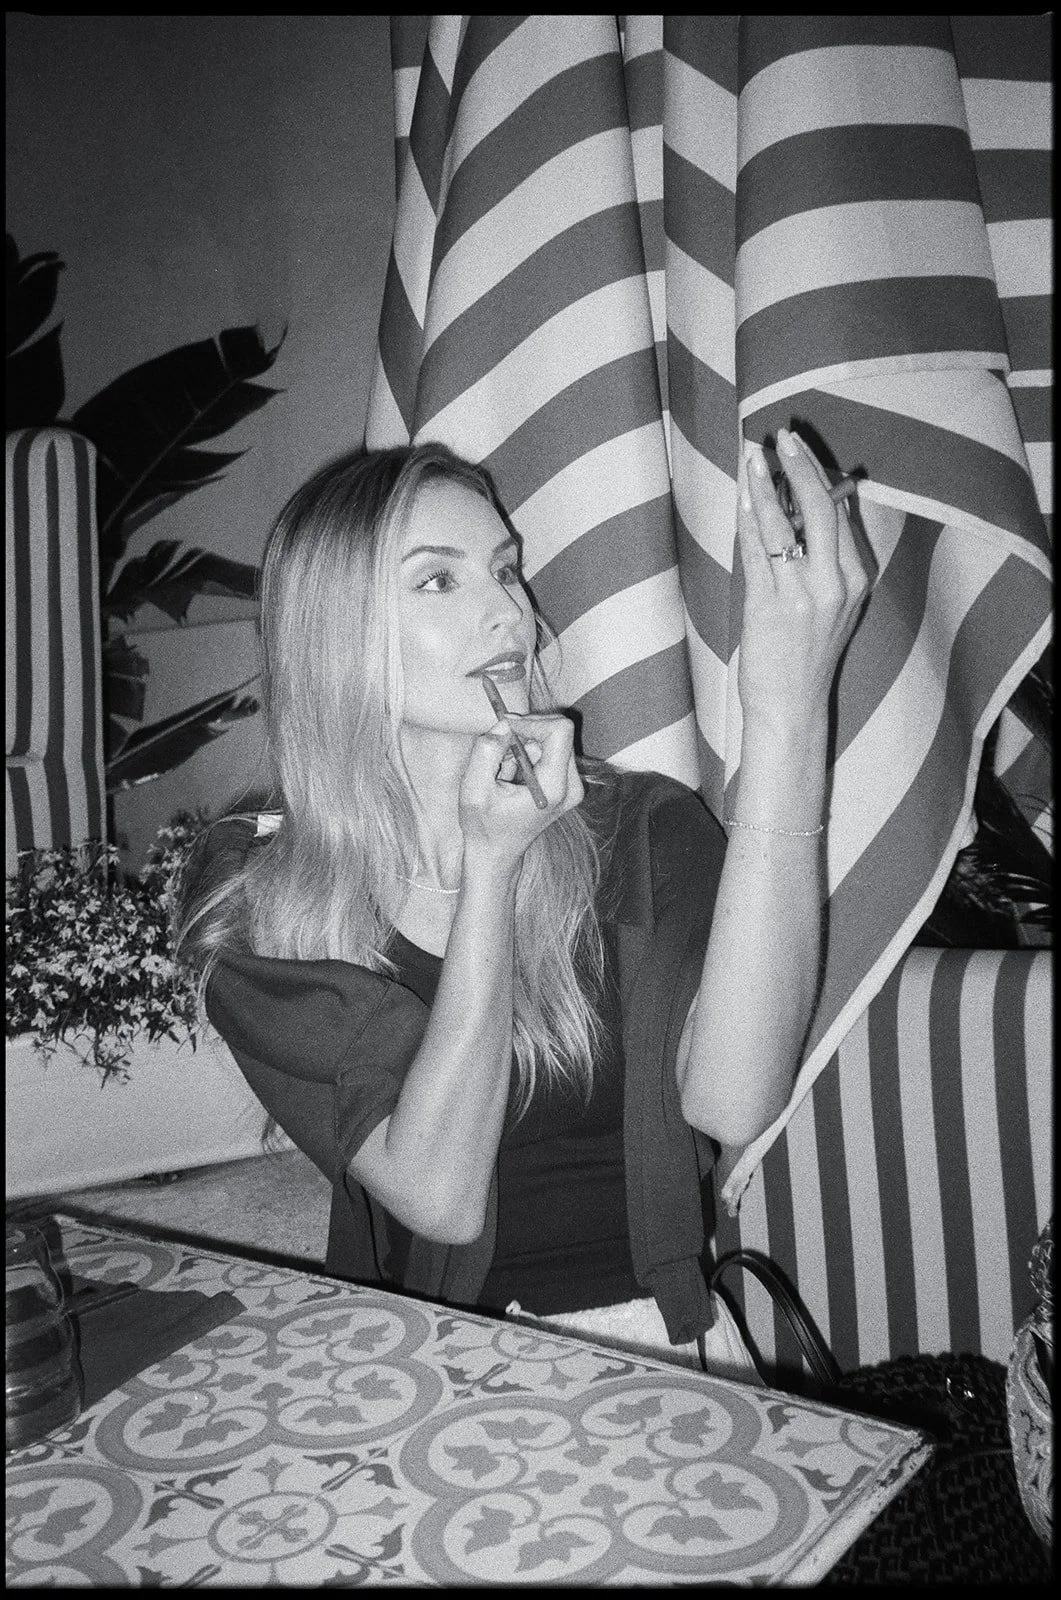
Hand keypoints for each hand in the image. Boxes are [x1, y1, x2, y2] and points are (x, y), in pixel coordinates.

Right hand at [458, 709, 582, 870]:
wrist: (496, 854)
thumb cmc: (484, 827)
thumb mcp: (474, 790)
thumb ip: (486, 752)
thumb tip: (503, 724)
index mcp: (554, 787)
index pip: (560, 731)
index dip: (531, 722)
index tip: (506, 729)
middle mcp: (571, 785)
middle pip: (558, 732)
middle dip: (525, 733)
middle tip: (497, 749)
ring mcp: (571, 786)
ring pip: (551, 740)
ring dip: (522, 745)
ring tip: (502, 771)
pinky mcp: (565, 785)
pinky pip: (549, 751)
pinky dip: (527, 754)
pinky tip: (511, 776)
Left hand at [736, 427, 870, 731]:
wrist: (791, 706)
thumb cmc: (806, 655)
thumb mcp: (832, 606)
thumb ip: (826, 561)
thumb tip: (804, 508)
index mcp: (857, 579)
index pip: (841, 513)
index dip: (818, 475)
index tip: (799, 449)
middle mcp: (836, 583)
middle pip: (820, 508)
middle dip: (799, 466)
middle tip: (781, 436)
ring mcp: (803, 594)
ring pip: (784, 524)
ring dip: (765, 485)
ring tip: (752, 456)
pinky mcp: (769, 605)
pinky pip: (758, 551)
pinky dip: (749, 520)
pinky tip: (742, 498)